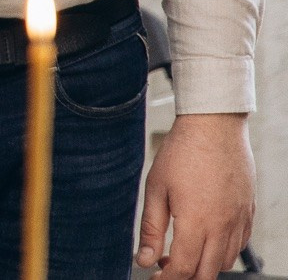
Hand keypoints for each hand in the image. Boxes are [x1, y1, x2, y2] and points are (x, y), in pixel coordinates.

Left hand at [136, 113, 253, 278]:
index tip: (153, 277)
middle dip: (184, 278)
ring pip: (224, 262)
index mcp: (196, 223)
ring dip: (203, 266)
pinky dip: (221, 251)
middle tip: (165, 268)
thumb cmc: (181, 153)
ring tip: (181, 252)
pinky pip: (239, 245)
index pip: (183, 270)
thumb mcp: (155, 188)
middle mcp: (222, 227)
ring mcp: (239, 221)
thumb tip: (144, 259)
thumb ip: (151, 228)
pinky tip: (204, 239)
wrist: (214, 127)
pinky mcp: (247, 212)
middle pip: (206, 273)